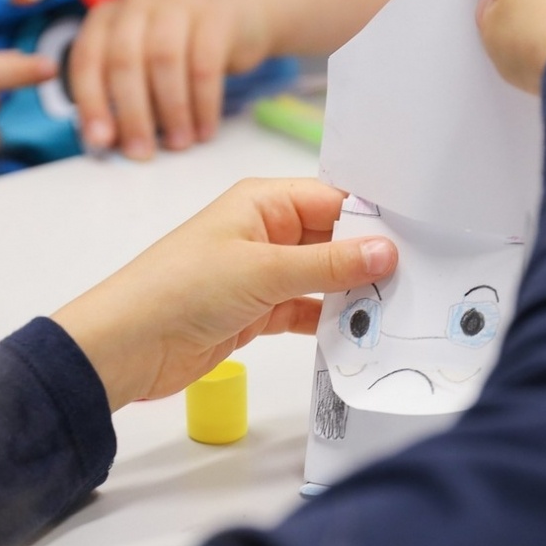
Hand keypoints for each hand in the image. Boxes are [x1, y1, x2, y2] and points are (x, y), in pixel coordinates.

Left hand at [52, 178, 395, 408]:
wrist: (126, 345)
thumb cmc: (180, 289)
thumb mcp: (263, 271)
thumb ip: (328, 263)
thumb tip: (386, 251)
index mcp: (263, 202)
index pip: (333, 199)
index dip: (373, 218)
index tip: (418, 239)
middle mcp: (265, 232)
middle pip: (333, 239)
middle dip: (369, 260)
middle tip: (419, 279)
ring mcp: (262, 274)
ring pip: (323, 278)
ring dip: (352, 295)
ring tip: (398, 310)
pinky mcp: (257, 312)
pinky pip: (306, 311)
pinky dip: (328, 322)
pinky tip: (358, 335)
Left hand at [68, 0, 270, 160]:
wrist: (238, 11)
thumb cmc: (183, 47)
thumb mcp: (145, 64)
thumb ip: (123, 96)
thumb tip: (108, 142)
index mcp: (108, 16)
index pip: (87, 59)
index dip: (91, 103)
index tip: (101, 141)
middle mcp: (137, 3)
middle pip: (125, 61)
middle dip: (133, 114)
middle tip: (142, 152)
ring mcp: (176, 4)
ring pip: (165, 62)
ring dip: (171, 111)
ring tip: (180, 144)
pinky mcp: (214, 16)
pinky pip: (204, 65)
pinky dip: (204, 104)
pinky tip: (205, 129)